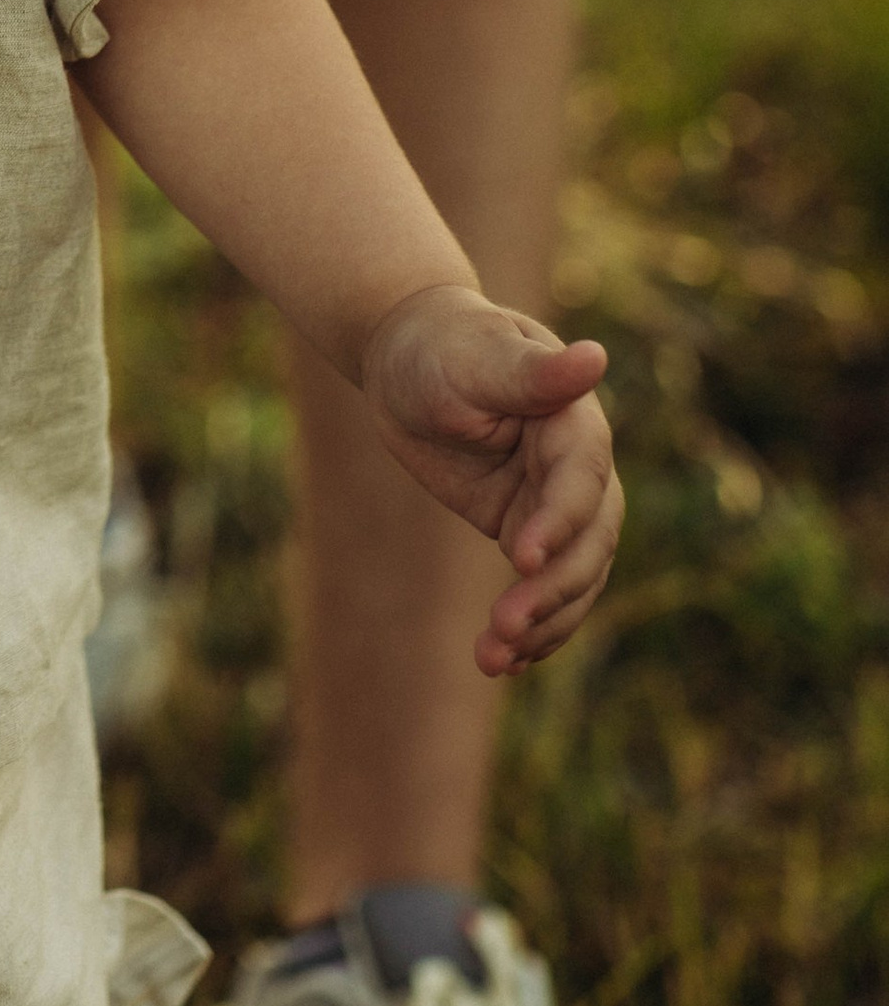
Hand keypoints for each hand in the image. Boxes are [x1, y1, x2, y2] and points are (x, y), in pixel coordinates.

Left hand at [360, 284, 620, 678]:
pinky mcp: (525, 528)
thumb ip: (532, 375)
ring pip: (571, 577)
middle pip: (587, 544)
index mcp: (573, 422)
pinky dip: (532, 627)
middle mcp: (576, 469)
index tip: (521, 557)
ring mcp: (553, 504)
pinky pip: (542, 586)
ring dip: (542, 623)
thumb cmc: (443, 344)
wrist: (409, 356)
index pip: (580, 481)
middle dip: (552, 591)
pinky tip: (504, 661)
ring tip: (493, 659)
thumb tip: (596, 359)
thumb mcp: (477, 356)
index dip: (558, 522)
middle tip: (503, 628)